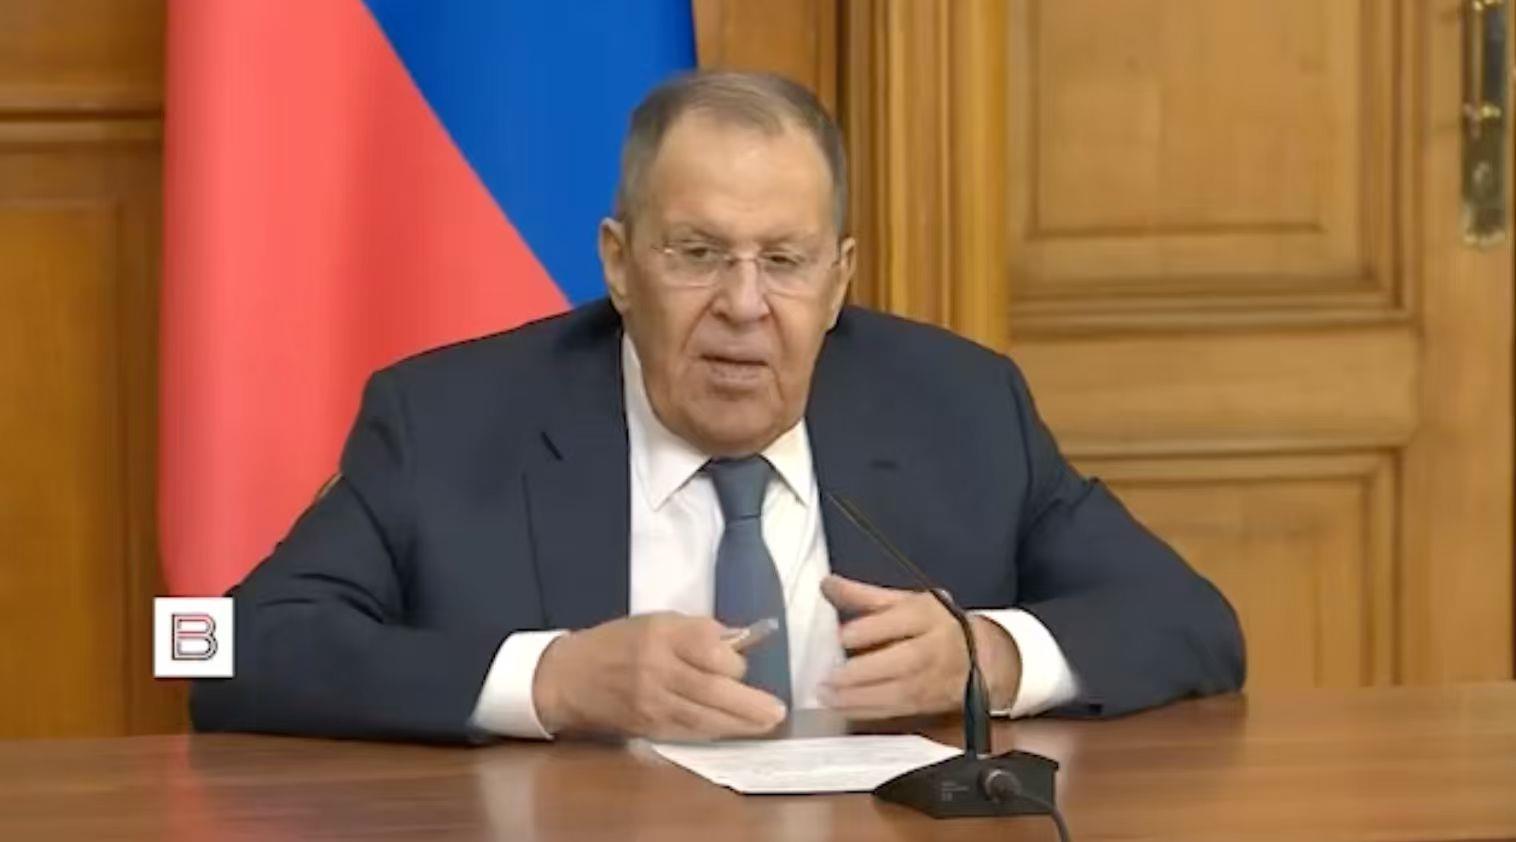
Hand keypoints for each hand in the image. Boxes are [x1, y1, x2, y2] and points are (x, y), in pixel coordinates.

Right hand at [532, 612, 786, 739]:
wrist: (569, 677)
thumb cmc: (619, 642)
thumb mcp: (657, 622)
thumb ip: (698, 632)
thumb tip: (740, 644)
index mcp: (660, 635)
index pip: (708, 649)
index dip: (732, 661)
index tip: (739, 664)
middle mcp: (657, 669)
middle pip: (711, 690)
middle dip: (748, 704)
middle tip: (777, 711)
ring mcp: (652, 703)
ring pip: (704, 717)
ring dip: (740, 723)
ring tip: (766, 723)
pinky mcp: (648, 726)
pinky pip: (690, 732)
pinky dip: (715, 731)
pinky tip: (735, 730)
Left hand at [819, 574, 1021, 717]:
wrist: (982, 658)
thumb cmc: (938, 626)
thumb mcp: (906, 602)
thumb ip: (865, 595)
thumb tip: (829, 585)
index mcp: (926, 616)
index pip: (900, 622)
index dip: (871, 629)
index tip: (842, 636)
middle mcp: (932, 648)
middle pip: (901, 662)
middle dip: (862, 672)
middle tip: (829, 676)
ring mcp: (931, 679)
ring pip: (897, 692)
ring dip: (859, 698)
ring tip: (828, 696)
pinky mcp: (927, 703)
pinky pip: (896, 711)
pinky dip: (867, 712)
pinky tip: (843, 708)